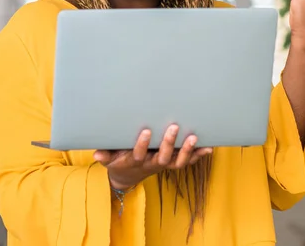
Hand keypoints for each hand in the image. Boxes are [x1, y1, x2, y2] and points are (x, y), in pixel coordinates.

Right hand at [93, 124, 211, 189]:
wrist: (129, 176)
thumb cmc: (119, 160)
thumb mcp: (110, 159)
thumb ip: (105, 155)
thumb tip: (95, 153)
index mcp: (136, 161)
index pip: (139, 154)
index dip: (143, 145)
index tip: (146, 131)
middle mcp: (152, 164)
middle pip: (163, 157)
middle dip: (169, 143)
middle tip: (173, 127)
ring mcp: (165, 164)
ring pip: (178, 161)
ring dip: (187, 151)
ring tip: (194, 138)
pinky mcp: (173, 163)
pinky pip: (187, 161)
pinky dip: (198, 155)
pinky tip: (209, 147)